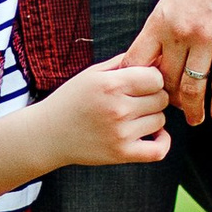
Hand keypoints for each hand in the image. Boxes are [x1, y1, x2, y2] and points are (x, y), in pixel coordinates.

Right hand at [39, 60, 171, 169]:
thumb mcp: (92, 74)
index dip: (152, 78)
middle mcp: (117, 108)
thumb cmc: (72, 100)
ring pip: (160, 120)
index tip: (143, 83)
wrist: (48, 134)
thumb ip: (123, 62)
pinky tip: (154, 134)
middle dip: (153, 96)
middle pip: (161, 98)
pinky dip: (162, 141)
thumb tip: (154, 58)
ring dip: (152, 118)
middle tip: (138, 100)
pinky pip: (158, 150)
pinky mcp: (121, 153)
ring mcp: (120, 133)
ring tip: (135, 116)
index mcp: (110, 85)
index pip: (156, 78)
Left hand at [127, 0, 211, 126]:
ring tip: (195, 120)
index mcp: (160, 19)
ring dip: (192, 110)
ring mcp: (208, 39)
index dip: (136, 84)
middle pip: (164, 81)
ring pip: (192, 89)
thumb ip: (164, 26)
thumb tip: (153, 56)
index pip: (136, 63)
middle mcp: (180, 31)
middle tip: (172, 111)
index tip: (142, 94)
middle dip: (166, 101)